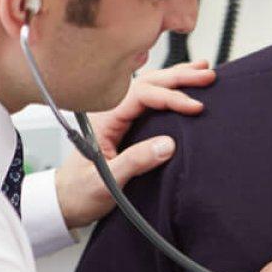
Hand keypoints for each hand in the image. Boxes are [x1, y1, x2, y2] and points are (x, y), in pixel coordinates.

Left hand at [54, 60, 214, 227]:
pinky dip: (168, 87)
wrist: (64, 202)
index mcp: (104, 119)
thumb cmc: (79, 192)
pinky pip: (148, 97)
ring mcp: (117, 115)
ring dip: (175, 76)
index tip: (195, 106)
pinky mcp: (124, 123)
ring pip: (149, 85)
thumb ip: (134, 162)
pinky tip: (182, 84)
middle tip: (207, 76)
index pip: (142, 95)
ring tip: (201, 70)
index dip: (171, 97)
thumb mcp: (105, 183)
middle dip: (179, 77)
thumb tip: (167, 145)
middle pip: (147, 82)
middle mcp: (110, 111)